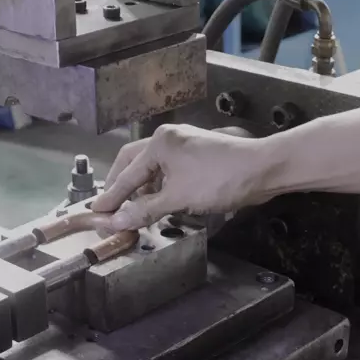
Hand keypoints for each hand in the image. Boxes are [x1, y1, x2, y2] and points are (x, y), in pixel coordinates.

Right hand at [92, 124, 271, 230]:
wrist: (263, 170)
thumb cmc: (220, 179)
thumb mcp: (178, 198)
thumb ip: (145, 210)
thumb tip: (118, 221)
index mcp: (159, 143)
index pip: (127, 174)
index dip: (112, 197)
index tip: (97, 212)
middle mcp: (168, 138)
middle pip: (134, 164)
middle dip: (121, 186)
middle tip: (110, 206)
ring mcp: (184, 145)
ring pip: (152, 168)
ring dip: (141, 188)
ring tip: (133, 209)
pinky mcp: (198, 156)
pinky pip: (169, 171)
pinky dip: (159, 187)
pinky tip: (159, 202)